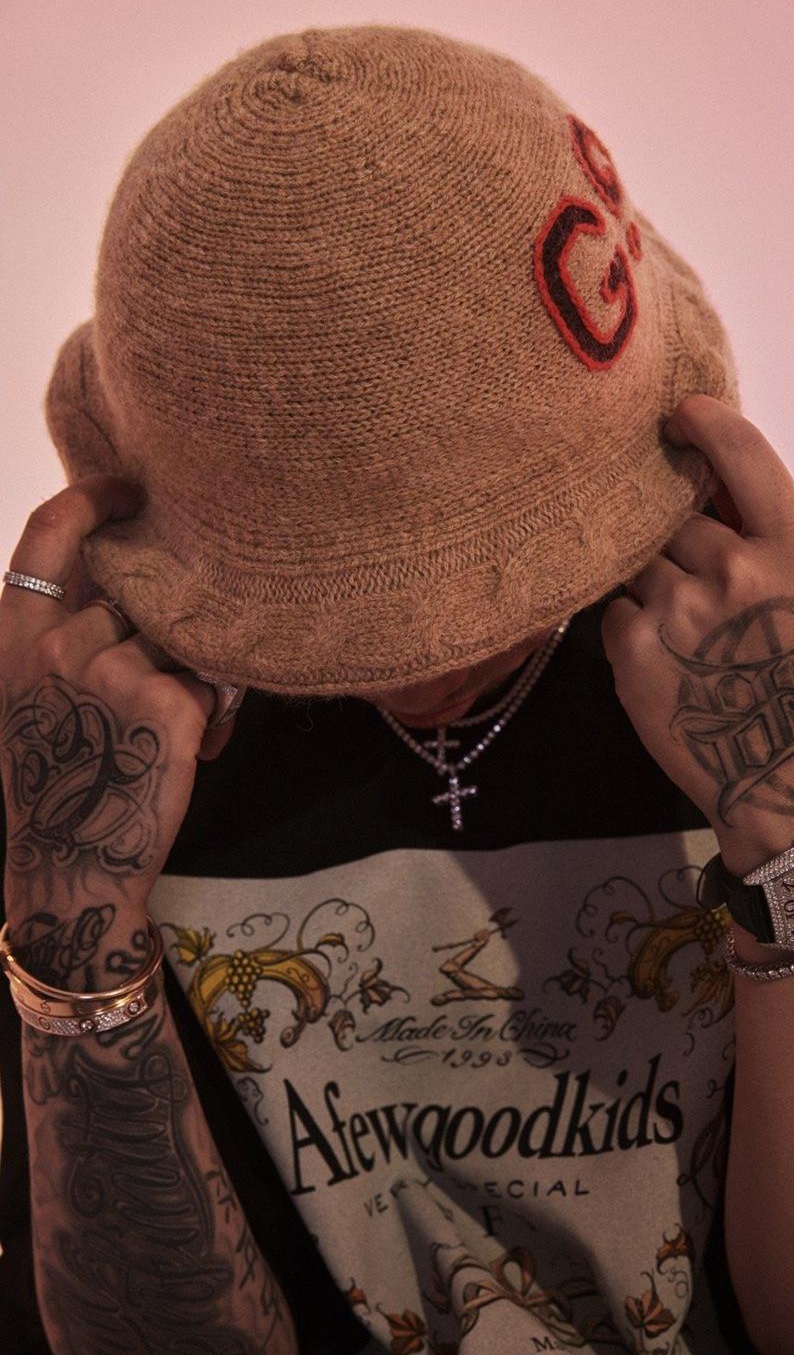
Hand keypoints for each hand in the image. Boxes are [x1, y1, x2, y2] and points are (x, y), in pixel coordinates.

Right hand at [0, 475, 234, 924]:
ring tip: (164, 732)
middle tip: (154, 689)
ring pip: (182, 640)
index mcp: (17, 634)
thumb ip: (68, 635)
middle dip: (160, 635)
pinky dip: (212, 718)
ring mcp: (114, 670)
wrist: (73, 867)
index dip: (93, 499)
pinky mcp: (168, 703)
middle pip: (140, 598)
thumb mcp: (36, 695)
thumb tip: (133, 590)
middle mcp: (59, 642)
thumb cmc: (60, 783)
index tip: (128, 488)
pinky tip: (187, 753)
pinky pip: (212, 686)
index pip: (51, 535)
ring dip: (188, 677)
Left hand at [601, 395, 793, 870]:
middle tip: (693, 583)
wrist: (780, 774)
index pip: (743, 453)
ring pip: (635, 559)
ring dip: (647, 583)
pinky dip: (628, 625)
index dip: (703, 422)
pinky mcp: (633, 650)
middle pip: (672, 513)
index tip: (677, 414)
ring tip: (683, 629)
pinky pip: (612, 608)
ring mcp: (680, 610)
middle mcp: (736, 570)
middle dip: (672, 537)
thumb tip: (696, 466)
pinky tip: (663, 659)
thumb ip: (760, 530)